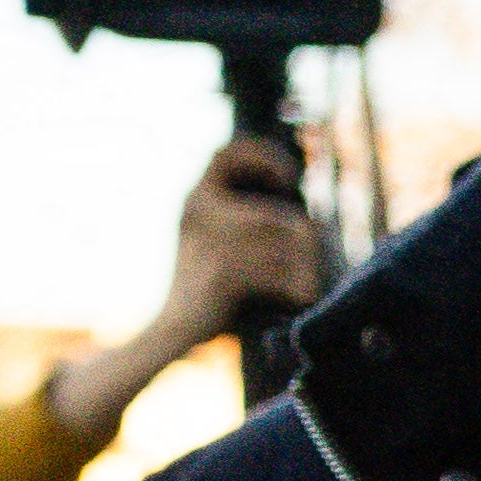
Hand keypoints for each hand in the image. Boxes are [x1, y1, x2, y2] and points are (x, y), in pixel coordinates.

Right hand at [49, 137, 319, 441]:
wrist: (173, 328)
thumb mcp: (221, 240)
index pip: (225, 153)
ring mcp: (208, 242)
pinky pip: (279, 272)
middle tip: (307, 261)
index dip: (262, 155)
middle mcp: (197, 212)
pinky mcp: (223, 273)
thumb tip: (301, 203)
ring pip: (282, 242)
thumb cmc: (209, 285)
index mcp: (195, 198)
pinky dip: (297, 287)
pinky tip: (299, 299)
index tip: (288, 177)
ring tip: (304, 283)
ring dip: (303, 267)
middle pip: (273, 217)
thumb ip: (247, 216)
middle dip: (300, 241)